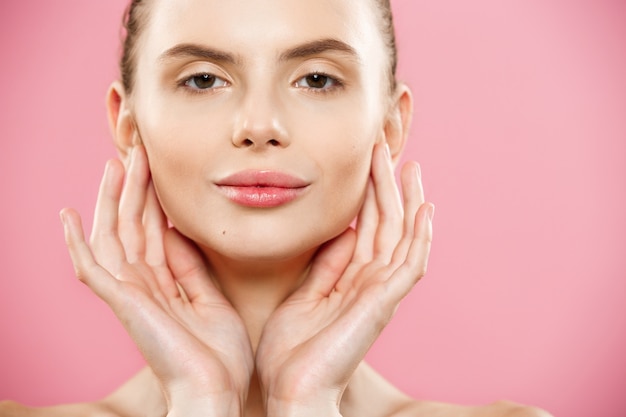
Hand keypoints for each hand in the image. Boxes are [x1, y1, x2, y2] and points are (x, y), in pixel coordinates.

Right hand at [60, 146, 252, 416]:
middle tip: (136, 152)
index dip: (153, 200)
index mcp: (165, 284)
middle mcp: (143, 285)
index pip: (154, 232)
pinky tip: (69, 215)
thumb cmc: (218, 355)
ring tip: (114, 164)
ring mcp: (130, 294)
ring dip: (112, 200)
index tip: (157, 170)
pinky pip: (92, 268)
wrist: (215, 391)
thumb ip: (191, 268)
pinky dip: (77, 242)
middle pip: (133, 226)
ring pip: (114, 236)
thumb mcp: (210, 299)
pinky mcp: (123, 303)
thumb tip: (180, 233)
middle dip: (134, 189)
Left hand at [255, 143, 433, 416]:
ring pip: (401, 235)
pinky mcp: (383, 303)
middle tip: (384, 147)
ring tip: (405, 164)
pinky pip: (409, 263)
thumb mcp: (305, 296)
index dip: (367, 194)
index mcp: (351, 280)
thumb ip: (326, 266)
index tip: (365, 162)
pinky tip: (425, 208)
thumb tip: (339, 234)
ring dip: (405, 199)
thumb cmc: (291, 352)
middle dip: (386, 185)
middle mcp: (370, 282)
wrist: (291, 392)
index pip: (365, 227)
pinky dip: (420, 236)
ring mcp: (380, 292)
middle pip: (385, 224)